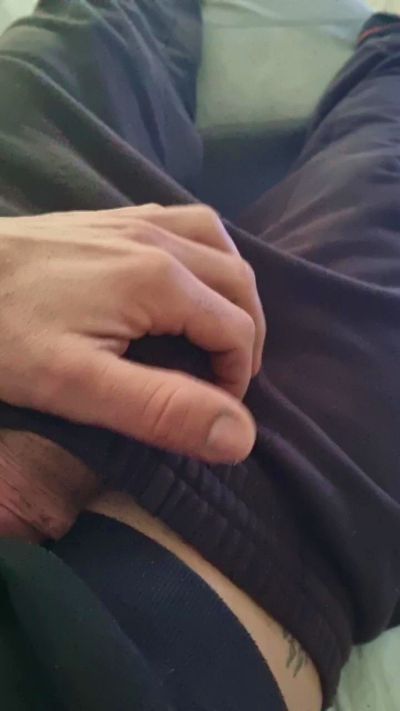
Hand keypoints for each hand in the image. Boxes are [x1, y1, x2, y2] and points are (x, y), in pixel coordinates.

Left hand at [0, 204, 265, 463]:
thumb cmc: (4, 334)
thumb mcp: (77, 386)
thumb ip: (163, 408)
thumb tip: (240, 435)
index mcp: (161, 280)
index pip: (235, 329)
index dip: (236, 377)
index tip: (213, 410)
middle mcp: (159, 239)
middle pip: (238, 283)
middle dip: (246, 336)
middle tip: (224, 379)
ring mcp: (134, 220)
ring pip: (218, 243)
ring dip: (232, 290)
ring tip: (219, 330)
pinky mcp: (110, 217)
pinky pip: (183, 223)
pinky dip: (204, 254)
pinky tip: (184, 278)